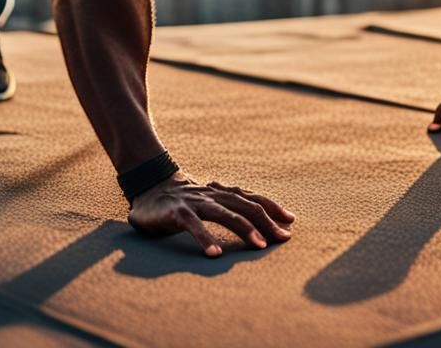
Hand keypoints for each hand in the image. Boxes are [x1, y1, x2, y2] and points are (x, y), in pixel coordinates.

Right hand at [128, 173, 294, 256]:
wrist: (150, 185)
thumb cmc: (185, 199)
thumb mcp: (210, 201)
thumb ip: (229, 208)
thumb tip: (258, 222)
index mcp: (222, 192)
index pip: (252, 198)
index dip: (273, 208)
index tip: (290, 221)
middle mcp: (213, 194)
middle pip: (245, 206)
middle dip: (267, 221)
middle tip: (283, 238)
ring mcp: (196, 202)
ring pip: (225, 214)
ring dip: (245, 229)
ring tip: (260, 246)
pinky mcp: (178, 212)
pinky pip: (194, 226)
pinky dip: (206, 239)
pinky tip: (215, 254)